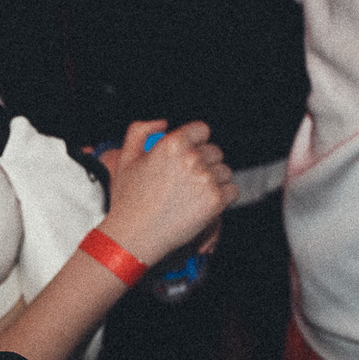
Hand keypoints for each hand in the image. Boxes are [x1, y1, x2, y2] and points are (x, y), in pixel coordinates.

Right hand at [100, 119, 236, 263]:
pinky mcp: (216, 200)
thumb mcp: (125, 158)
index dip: (196, 142)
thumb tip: (163, 123)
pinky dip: (223, 197)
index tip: (190, 154)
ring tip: (194, 194)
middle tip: (189, 179)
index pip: (202, 130)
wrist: (134, 236)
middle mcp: (191, 158)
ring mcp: (205, 179)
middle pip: (215, 151)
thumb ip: (140, 131)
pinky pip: (232, 190)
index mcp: (172, 144)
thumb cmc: (128, 200)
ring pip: (224, 171)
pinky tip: (205, 203)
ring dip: (215, 180)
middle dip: (205, 163)